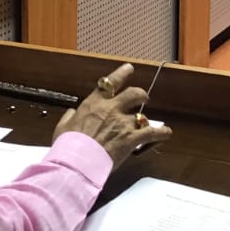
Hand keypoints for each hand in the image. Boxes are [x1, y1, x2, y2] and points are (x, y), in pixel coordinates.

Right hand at [55, 63, 172, 168]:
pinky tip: (166, 133)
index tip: (129, 69)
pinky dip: (161, 133)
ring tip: (150, 125)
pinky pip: (152, 133)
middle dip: (140, 94)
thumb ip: (70, 117)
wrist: (77, 161)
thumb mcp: (63, 127)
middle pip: (133, 94)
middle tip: (143, 97)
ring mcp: (123, 123)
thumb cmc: (68, 145)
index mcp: (94, 104)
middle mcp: (111, 109)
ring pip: (142, 117)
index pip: (109, 83)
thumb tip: (72, 113)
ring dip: (145, 122)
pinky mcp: (132, 138)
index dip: (121, 74)